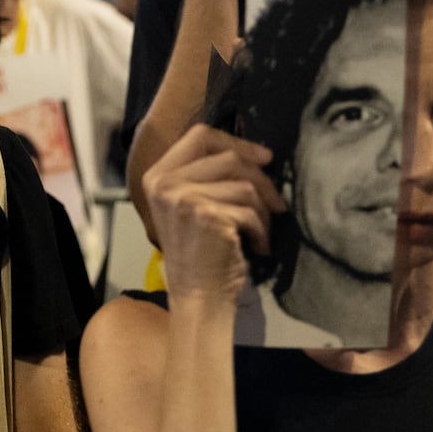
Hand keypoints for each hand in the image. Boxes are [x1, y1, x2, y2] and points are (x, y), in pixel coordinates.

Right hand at [137, 124, 282, 303]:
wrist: (198, 295)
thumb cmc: (200, 252)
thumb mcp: (190, 204)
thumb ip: (206, 174)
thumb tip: (258, 153)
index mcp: (156, 175)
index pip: (200, 136)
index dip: (237, 143)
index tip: (264, 158)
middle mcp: (164, 184)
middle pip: (228, 157)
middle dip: (261, 180)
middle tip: (276, 204)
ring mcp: (182, 198)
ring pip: (244, 184)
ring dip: (262, 210)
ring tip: (261, 230)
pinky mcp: (205, 215)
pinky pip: (249, 209)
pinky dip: (261, 229)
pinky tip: (258, 245)